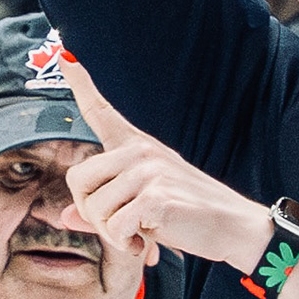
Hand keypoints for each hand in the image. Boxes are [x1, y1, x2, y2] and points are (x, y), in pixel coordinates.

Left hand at [60, 60, 271, 268]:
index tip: (64, 55)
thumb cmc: (188, 216)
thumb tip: (63, 216)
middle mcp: (141, 152)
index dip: (80, 83)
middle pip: (78, 179)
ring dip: (111, 233)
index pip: (102, 111)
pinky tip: (147, 243)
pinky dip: (126, 244)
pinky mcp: (156, 197)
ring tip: (138, 234)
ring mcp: (149, 172)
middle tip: (118, 226)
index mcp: (138, 146)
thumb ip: (102, 210)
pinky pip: (115, 227)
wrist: (235, 227)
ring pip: (94, 208)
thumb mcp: (142, 207)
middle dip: (90, 211)